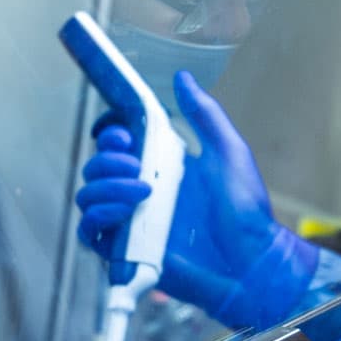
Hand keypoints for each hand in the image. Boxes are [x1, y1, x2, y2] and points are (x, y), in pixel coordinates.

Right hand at [76, 72, 315, 328]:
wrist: (251, 262)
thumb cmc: (246, 212)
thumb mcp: (228, 152)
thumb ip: (205, 114)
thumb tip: (182, 78)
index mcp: (162, 168)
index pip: (117, 146)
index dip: (111, 135)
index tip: (125, 135)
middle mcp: (141, 193)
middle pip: (96, 168)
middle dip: (107, 159)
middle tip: (134, 162)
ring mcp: (132, 223)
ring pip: (89, 197)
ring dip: (105, 186)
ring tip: (142, 190)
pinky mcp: (126, 252)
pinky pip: (90, 233)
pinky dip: (98, 217)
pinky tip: (125, 211)